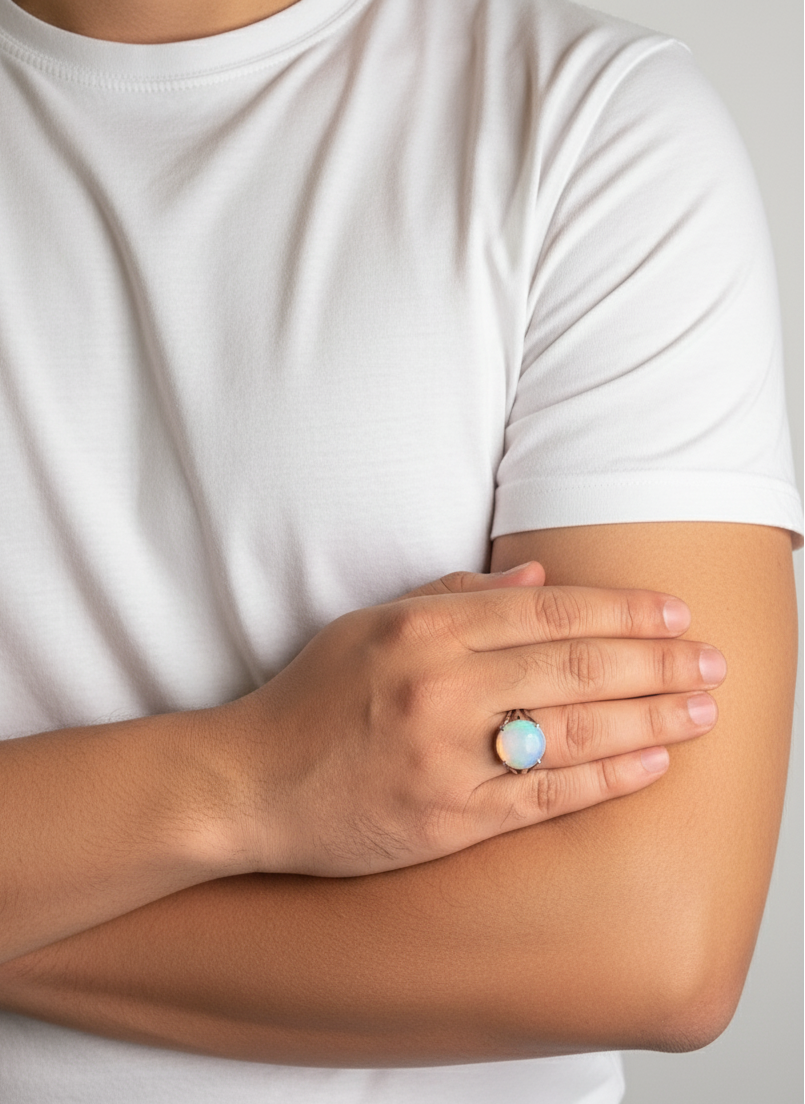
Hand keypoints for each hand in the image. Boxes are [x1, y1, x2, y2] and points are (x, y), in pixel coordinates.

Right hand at [214, 563, 723, 877]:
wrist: (252, 784)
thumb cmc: (311, 699)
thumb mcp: (370, 624)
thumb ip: (455, 596)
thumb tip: (541, 578)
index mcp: (424, 630)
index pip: (550, 612)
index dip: (622, 611)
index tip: (673, 613)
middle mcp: (441, 688)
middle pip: (577, 667)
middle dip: (657, 661)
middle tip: (711, 660)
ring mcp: (448, 757)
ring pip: (574, 730)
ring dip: (651, 717)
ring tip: (703, 708)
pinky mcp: (450, 819)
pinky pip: (546, 797)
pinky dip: (607, 777)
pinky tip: (652, 762)